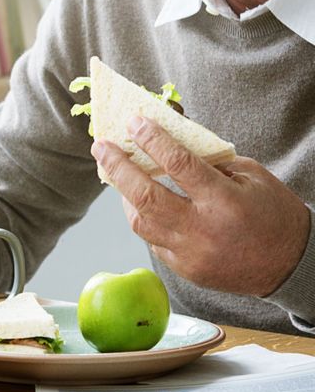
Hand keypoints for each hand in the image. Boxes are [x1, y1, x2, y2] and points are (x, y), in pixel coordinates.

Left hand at [92, 117, 309, 297]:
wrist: (290, 265)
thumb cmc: (272, 213)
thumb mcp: (250, 176)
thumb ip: (209, 160)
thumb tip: (169, 135)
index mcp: (225, 201)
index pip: (180, 164)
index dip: (153, 140)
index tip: (134, 122)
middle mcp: (203, 229)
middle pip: (146, 196)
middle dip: (117, 168)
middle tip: (101, 147)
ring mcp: (190, 253)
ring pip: (140, 222)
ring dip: (124, 195)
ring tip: (117, 173)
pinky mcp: (184, 269)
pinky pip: (151, 240)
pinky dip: (143, 219)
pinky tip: (139, 202)